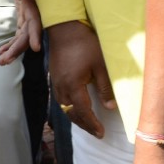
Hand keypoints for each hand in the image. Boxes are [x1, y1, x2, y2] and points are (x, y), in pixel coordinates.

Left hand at [0, 0, 41, 64]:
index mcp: (34, 2)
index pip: (36, 21)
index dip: (35, 34)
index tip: (35, 49)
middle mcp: (33, 12)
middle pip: (27, 34)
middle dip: (18, 49)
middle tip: (4, 61)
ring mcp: (28, 17)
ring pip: (22, 37)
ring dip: (13, 50)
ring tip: (2, 62)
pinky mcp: (24, 19)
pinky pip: (18, 34)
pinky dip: (11, 43)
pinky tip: (1, 53)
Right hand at [46, 20, 115, 139]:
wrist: (64, 29)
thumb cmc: (85, 44)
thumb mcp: (100, 65)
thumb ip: (105, 88)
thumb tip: (110, 107)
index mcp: (73, 85)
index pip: (83, 111)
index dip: (92, 124)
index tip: (101, 133)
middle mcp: (61, 87)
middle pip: (71, 113)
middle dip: (84, 125)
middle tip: (96, 132)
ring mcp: (55, 83)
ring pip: (64, 108)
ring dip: (75, 118)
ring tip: (87, 123)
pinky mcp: (54, 78)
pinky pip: (60, 99)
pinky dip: (68, 108)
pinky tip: (75, 108)